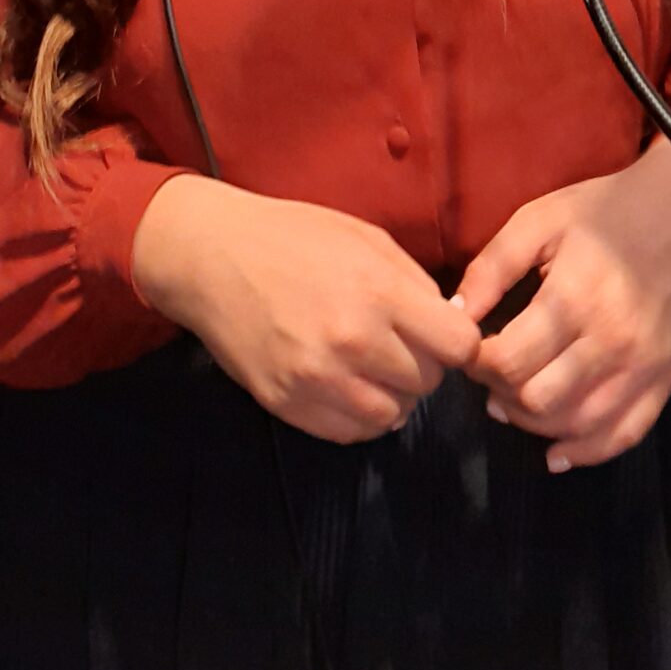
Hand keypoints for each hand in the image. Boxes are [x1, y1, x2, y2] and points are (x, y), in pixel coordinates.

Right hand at [131, 174, 480, 443]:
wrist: (211, 256)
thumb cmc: (292, 237)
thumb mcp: (366, 238)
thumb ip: (415, 283)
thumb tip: (454, 323)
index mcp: (379, 292)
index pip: (459, 345)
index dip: (458, 341)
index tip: (442, 334)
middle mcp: (353, 341)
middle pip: (429, 382)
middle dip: (423, 364)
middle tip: (398, 344)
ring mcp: (318, 379)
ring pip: (393, 415)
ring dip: (392, 395)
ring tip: (372, 367)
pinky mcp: (288, 405)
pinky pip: (351, 432)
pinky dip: (359, 415)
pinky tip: (347, 385)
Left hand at [452, 138, 670, 470]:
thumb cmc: (606, 211)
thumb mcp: (538, 220)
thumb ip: (491, 268)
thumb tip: (453, 316)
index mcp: (575, 297)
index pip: (509, 362)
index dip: (476, 365)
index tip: (471, 350)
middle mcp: (612, 340)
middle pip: (537, 400)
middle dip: (500, 394)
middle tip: (493, 372)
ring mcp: (644, 366)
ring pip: (575, 424)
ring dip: (533, 425)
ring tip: (514, 403)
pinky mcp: (665, 378)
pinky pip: (625, 433)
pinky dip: (587, 452)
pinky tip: (556, 453)